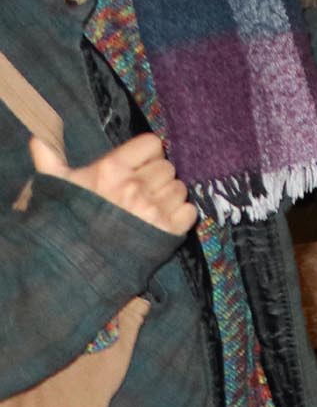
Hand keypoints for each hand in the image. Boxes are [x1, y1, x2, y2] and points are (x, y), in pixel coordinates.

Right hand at [32, 131, 196, 236]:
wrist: (71, 267)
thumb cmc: (63, 223)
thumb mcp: (55, 188)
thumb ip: (50, 160)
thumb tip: (37, 139)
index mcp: (111, 169)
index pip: (152, 144)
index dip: (147, 154)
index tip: (138, 165)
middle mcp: (135, 186)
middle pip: (167, 167)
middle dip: (156, 177)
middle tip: (141, 190)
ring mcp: (153, 209)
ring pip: (180, 188)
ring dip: (169, 196)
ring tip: (149, 207)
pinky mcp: (168, 231)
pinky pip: (190, 211)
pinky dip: (180, 215)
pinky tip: (162, 221)